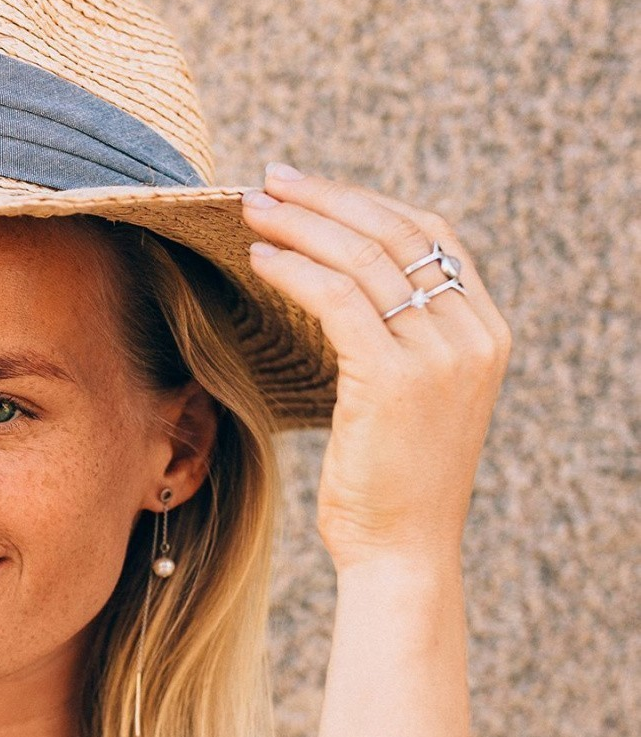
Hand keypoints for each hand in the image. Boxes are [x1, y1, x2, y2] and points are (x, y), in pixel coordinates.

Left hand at [241, 167, 511, 571]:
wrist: (403, 554)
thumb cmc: (393, 486)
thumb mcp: (412, 401)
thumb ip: (400, 341)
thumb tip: (341, 286)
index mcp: (484, 332)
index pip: (430, 236)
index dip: (366, 202)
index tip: (309, 187)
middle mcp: (471, 335)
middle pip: (395, 234)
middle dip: (325, 200)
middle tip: (269, 181)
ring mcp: (439, 355)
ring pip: (363, 259)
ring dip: (300, 226)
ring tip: (251, 213)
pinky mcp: (394, 378)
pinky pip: (338, 300)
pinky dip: (295, 271)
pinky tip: (259, 262)